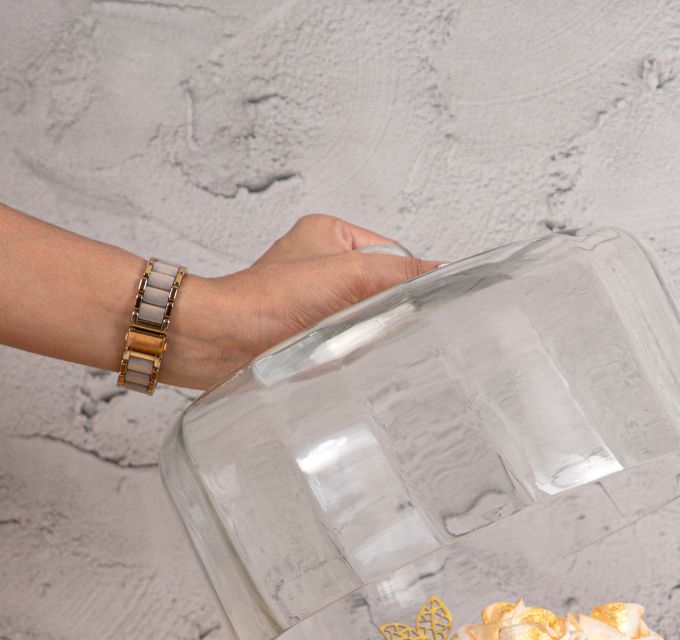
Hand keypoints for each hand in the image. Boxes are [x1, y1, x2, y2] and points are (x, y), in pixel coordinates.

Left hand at [176, 215, 440, 389]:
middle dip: (382, 311)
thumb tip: (445, 273)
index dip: (403, 283)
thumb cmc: (269, 301)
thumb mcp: (349, 274)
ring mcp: (317, 300)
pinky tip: (336, 355)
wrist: (222, 343)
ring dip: (364, 333)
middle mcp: (324, 264)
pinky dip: (350, 350)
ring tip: (343, 339)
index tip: (400, 303)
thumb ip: (400, 271)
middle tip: (365, 323)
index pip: (396, 257)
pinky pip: (350, 340)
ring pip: (369, 318)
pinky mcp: (310, 331)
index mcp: (332, 233)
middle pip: (384, 290)